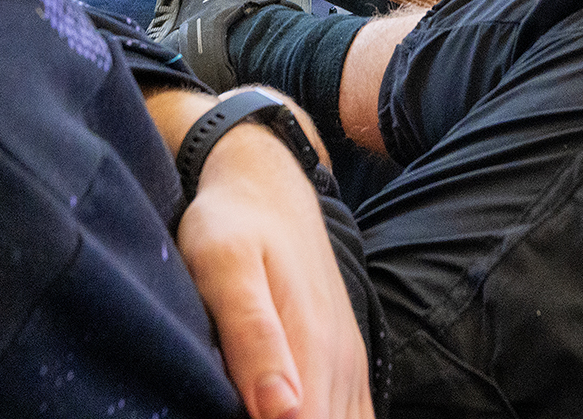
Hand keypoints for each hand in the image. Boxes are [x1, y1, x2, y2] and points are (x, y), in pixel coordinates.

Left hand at [181, 118, 373, 418]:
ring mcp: (349, 365)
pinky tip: (290, 411)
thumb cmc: (233, 225)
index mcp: (312, 347)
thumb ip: (252, 337)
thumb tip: (282, 410)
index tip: (244, 411)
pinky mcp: (347, 364)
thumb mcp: (226, 268)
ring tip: (266, 405)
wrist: (268, 186)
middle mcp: (341, 364)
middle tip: (244, 402)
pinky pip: (356, 417)